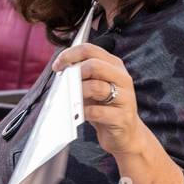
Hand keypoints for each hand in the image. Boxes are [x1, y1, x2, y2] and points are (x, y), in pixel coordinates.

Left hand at [53, 43, 145, 159]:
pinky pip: (97, 111)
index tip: (57, 66)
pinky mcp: (122, 117)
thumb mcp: (93, 87)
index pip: (90, 49)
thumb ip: (81, 75)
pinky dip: (83, 112)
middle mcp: (122, 78)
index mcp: (114, 66)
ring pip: (96, 87)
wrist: (126, 134)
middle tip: (63, 84)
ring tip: (70, 100)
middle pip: (94, 65)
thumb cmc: (105, 108)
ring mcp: (125, 98)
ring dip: (77, 94)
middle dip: (74, 73)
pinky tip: (79, 115)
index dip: (69, 55)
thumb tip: (61, 68)